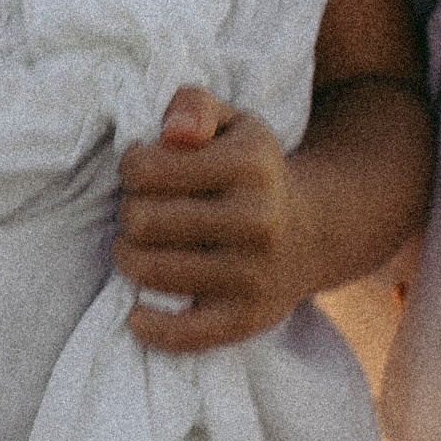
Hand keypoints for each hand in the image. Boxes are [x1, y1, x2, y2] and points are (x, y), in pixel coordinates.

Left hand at [114, 87, 302, 352]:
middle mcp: (256, 220)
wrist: (311, 231)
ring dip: (129, 257)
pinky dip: (149, 326)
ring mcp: (253, 274)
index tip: (142, 172)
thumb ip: (193, 105)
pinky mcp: (246, 318)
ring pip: (149, 271)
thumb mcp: (231, 123)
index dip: (131, 168)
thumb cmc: (250, 172)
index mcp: (249, 165)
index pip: (146, 168)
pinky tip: (137, 312)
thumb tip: (172, 133)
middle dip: (129, 212)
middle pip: (141, 220)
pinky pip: (183, 334)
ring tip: (141, 246)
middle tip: (143, 211)